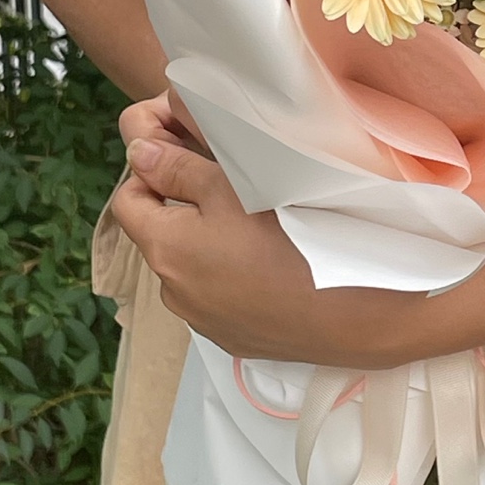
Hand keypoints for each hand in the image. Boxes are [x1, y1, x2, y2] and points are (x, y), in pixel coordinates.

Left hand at [111, 123, 429, 367]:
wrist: (357, 314)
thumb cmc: (295, 238)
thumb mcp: (234, 186)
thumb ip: (178, 168)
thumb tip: (137, 154)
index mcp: (165, 249)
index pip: (127, 197)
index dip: (150, 166)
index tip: (188, 147)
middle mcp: (172, 292)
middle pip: (160, 231)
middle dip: (184, 200)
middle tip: (230, 176)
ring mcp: (204, 320)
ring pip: (190, 264)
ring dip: (208, 238)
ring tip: (257, 219)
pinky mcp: (235, 337)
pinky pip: (217, 294)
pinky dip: (231, 272)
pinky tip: (271, 259)